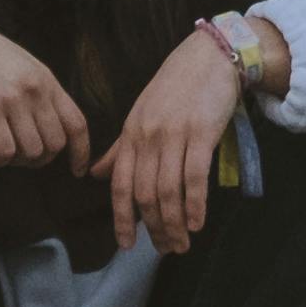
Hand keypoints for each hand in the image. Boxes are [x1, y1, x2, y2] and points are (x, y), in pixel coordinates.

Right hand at [0, 0, 86, 167]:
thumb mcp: (17, 63)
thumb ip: (36, 90)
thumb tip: (46, 126)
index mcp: (45, 77)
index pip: (77, 123)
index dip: (81, 153)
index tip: (76, 170)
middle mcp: (34, 89)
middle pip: (54, 145)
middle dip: (37, 160)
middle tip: (16, 155)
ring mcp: (12, 99)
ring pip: (31, 152)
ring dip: (14, 160)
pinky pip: (5, 152)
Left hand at [107, 25, 247, 253]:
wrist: (209, 57)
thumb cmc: (176, 87)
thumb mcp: (141, 114)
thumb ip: (120, 148)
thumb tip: (96, 175)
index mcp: (130, 134)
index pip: (120, 185)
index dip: (121, 218)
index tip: (126, 245)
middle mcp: (147, 137)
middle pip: (144, 194)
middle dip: (154, 228)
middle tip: (166, 249)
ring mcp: (173, 135)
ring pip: (167, 190)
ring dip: (174, 223)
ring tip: (182, 244)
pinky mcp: (200, 133)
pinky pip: (194, 176)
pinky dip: (195, 204)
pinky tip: (197, 223)